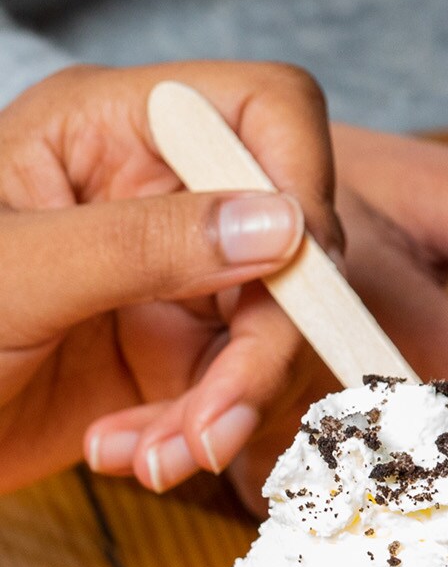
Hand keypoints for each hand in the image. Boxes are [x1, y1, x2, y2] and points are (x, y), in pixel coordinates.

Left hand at [0, 62, 338, 495]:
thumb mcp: (9, 278)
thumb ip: (139, 243)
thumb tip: (281, 223)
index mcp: (110, 130)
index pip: (263, 110)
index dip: (299, 179)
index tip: (295, 270)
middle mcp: (157, 193)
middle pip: (292, 237)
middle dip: (267, 338)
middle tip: (221, 418)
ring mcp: (171, 275)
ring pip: (276, 323)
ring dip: (232, 403)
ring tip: (159, 457)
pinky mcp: (173, 351)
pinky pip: (237, 386)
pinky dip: (199, 432)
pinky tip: (130, 453)